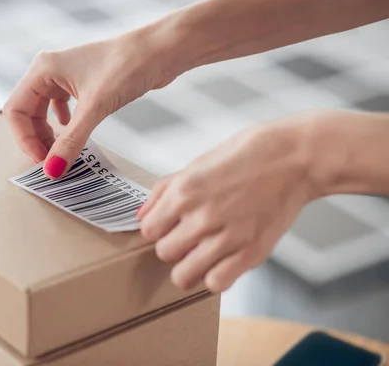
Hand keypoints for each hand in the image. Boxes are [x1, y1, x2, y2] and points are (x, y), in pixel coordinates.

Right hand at [4, 26, 175, 177]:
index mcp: (43, 69)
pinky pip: (61, 107)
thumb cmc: (128, 65)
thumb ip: (71, 141)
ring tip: (62, 152)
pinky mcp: (83, 83)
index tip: (42, 161)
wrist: (161, 50)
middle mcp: (49, 71)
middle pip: (27, 112)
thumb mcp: (96, 108)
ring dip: (49, 134)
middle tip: (53, 162)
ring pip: (43, 111)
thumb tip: (52, 170)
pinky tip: (73, 132)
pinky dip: (63, 124)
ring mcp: (65, 76)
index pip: (15, 110)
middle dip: (36, 139)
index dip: (24, 139)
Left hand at [138, 116, 316, 292]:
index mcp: (184, 191)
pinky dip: (214, 277)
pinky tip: (221, 261)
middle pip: (164, 253)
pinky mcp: (250, 253)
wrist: (296, 158)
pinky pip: (215, 284)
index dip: (157, 229)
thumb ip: (165, 190)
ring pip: (183, 275)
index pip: (148, 230)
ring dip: (189, 267)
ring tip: (201, 254)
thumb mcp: (198, 163)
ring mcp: (226, 238)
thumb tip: (143, 214)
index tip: (169, 226)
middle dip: (173, 246)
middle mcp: (201, 217)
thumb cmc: (248, 155)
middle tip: (188, 238)